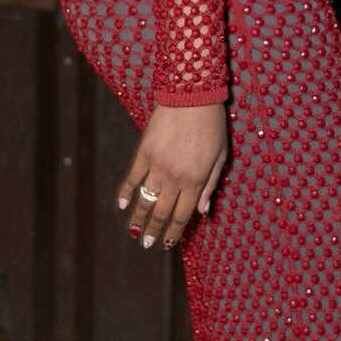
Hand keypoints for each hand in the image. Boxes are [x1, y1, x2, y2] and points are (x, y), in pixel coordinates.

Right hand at [116, 102, 227, 249]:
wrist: (192, 96)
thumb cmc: (212, 126)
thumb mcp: (220, 157)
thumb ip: (210, 186)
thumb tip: (202, 212)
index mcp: (195, 180)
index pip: (183, 215)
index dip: (175, 232)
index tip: (168, 244)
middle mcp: (174, 178)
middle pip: (162, 212)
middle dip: (154, 231)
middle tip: (146, 244)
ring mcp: (157, 165)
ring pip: (145, 199)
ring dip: (138, 218)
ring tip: (133, 232)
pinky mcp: (143, 152)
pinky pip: (132, 177)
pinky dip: (125, 192)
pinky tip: (120, 205)